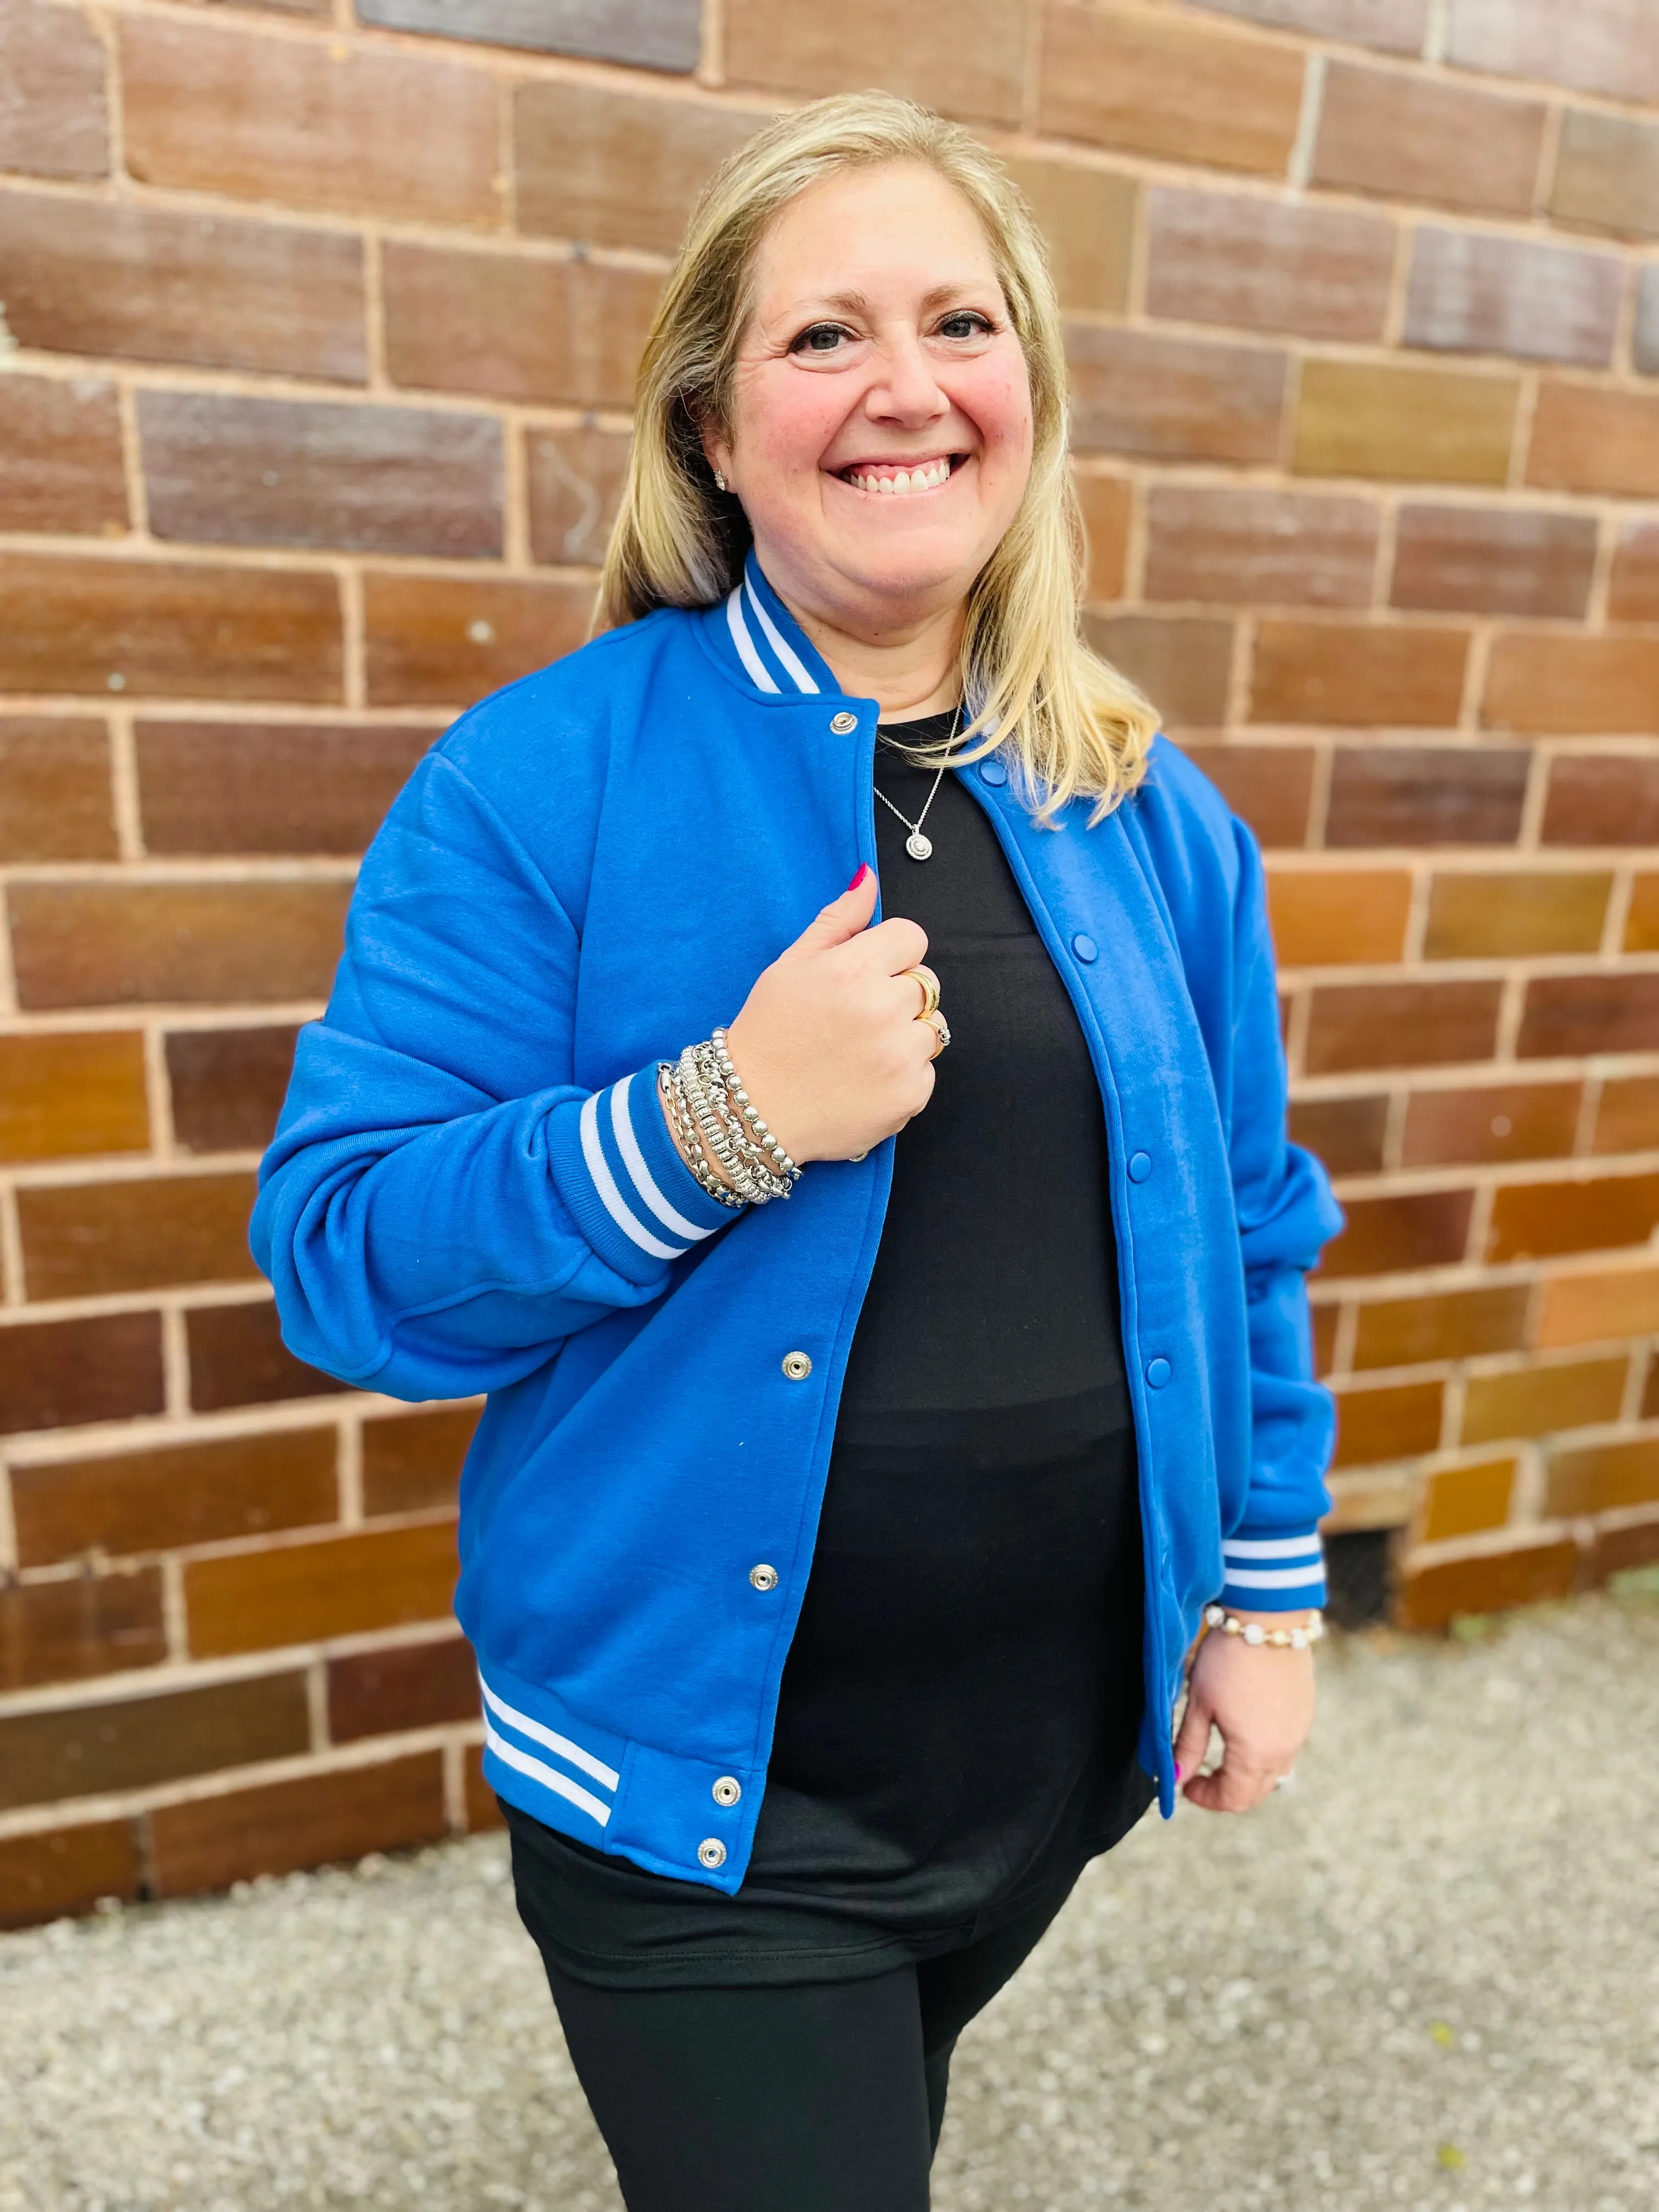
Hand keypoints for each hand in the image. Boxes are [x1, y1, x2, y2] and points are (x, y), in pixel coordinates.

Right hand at [723, 866, 939, 1164]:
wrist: (752, 1110)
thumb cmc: (768, 1033)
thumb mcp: (792, 965)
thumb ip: (838, 920)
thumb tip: (868, 877)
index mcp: (853, 970)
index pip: (911, 937)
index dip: (890, 953)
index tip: (866, 974)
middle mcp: (882, 1010)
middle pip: (927, 981)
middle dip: (898, 993)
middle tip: (856, 1017)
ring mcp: (899, 1055)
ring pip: (933, 1027)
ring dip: (906, 1034)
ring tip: (861, 1050)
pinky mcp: (909, 1095)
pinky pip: (927, 1070)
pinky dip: (903, 1075)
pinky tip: (865, 1079)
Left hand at [1173, 1612, 1315, 1813]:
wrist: (1267, 1619)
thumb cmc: (1227, 1660)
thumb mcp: (1199, 1704)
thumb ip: (1187, 1746)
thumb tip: (1173, 1777)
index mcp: (1255, 1755)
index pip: (1232, 1798)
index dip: (1205, 1798)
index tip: (1185, 1785)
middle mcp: (1283, 1751)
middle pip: (1255, 1793)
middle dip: (1225, 1791)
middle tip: (1200, 1775)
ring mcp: (1299, 1733)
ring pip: (1273, 1774)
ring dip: (1246, 1776)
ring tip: (1220, 1756)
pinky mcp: (1305, 1714)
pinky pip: (1285, 1751)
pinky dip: (1264, 1755)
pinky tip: (1245, 1734)